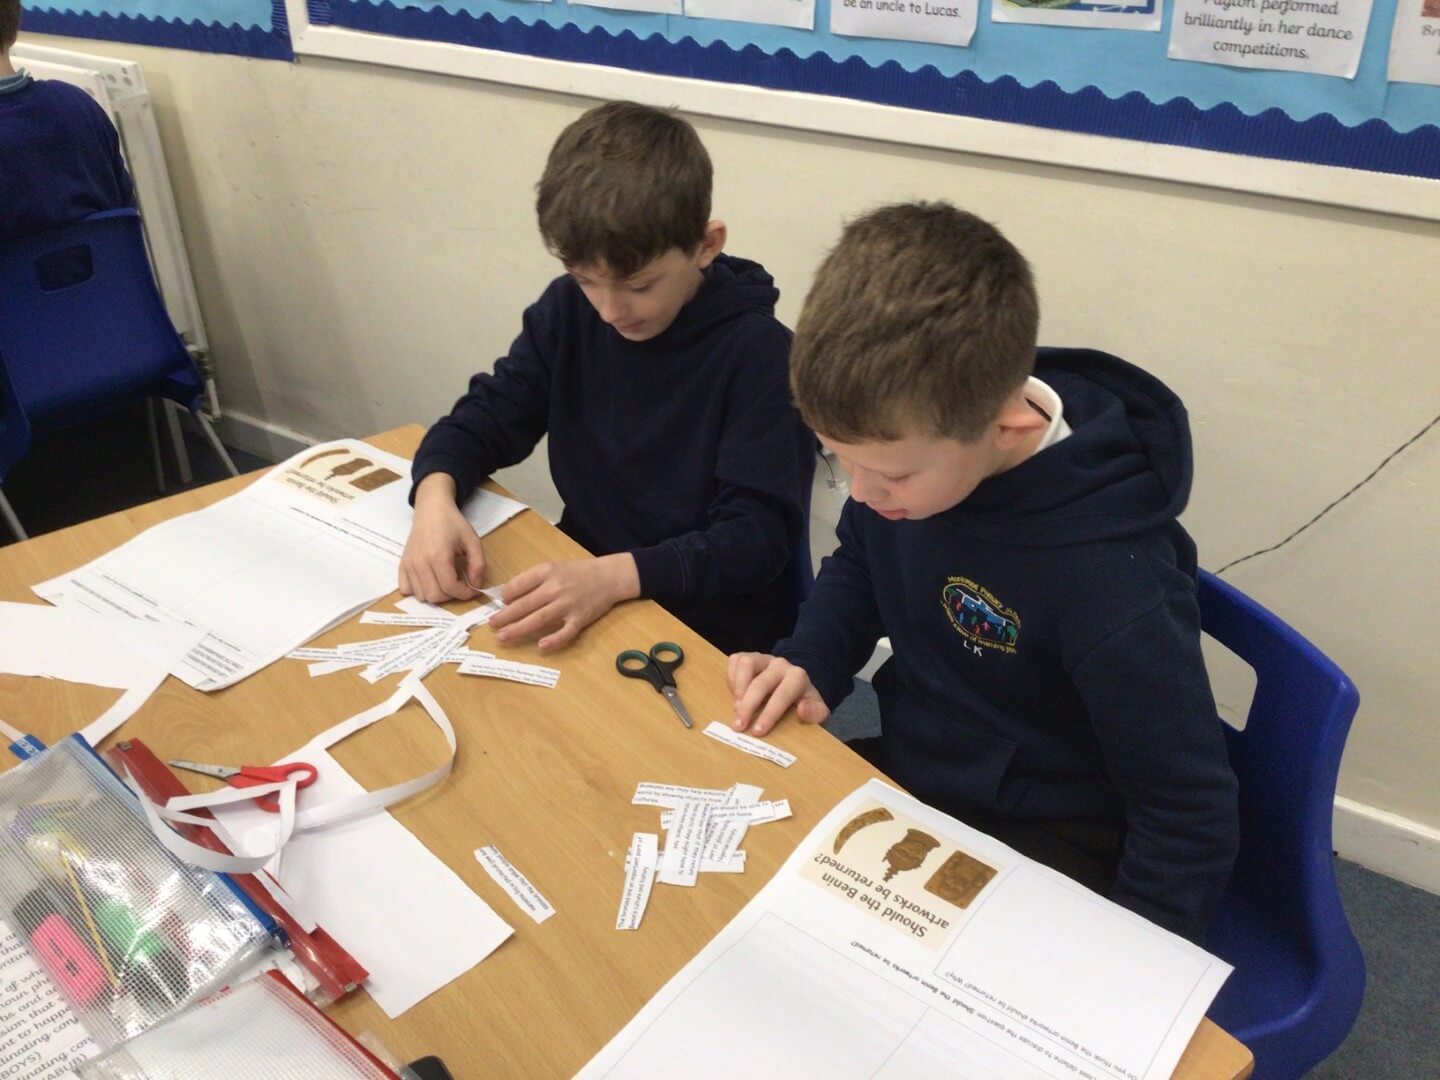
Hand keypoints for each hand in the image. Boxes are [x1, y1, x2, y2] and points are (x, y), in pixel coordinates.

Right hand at [399, 474, 483, 602]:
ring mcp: (408, 564)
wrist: (431, 510)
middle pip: (435, 596)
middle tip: (459, 584)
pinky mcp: (402, 564)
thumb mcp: (473, 541)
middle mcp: (420, 562)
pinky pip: (406, 589)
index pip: (450, 588)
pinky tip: (429, 580)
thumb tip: (475, 585)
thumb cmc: (453, 524)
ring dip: (436, 594)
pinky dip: (418, 590)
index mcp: (438, 555)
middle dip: (451, 595)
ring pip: (421, 596)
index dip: (465, 593)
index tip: (472, 589)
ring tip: (445, 581)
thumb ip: (478, 564)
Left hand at [490, 554, 639, 652]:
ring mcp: (568, 605)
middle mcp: (555, 588)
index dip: (506, 596)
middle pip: (524, 605)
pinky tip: (541, 646)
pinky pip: (565, 632)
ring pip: (539, 619)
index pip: (518, 585)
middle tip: (492, 625)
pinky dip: (554, 640)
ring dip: (518, 629)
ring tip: (503, 637)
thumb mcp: (554, 568)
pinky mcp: (580, 619)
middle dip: (505, 616)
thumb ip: (533, 580)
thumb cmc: (578, 572)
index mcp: (546, 572)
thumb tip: (509, 596)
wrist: (608, 577)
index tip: (502, 604)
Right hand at [728, 653, 828, 735]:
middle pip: (761, 682)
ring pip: (746, 664)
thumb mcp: (817, 711)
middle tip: (739, 726)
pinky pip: (735, 661)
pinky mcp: (748, 656)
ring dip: (738, 688)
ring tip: (736, 708)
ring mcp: (762, 658)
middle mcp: (780, 664)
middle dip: (748, 706)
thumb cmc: (803, 702)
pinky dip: (731, 678)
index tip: (758, 731)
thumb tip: (802, 710)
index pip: (783, 694)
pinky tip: (734, 695)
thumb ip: (815, 713)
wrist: (795, 685)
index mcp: (798, 677)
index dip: (769, 713)